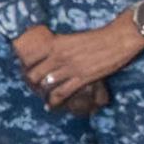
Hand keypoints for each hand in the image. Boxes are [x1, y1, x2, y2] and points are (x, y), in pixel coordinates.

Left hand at [23, 13, 143, 104]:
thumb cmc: (98, 37)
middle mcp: (59, 56)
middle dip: (32, 82)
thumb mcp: (73, 38)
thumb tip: (52, 53)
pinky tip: (50, 106)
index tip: (26, 71)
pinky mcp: (82, 78)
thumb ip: (61, 46)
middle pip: (34, 74)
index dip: (26, 66)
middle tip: (33, 87)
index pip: (31, 57)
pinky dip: (54, 102)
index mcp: (56, 43)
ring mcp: (70, 68)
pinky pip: (62, 93)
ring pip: (45, 84)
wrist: (118, 39)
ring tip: (41, 97)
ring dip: (42, 93)